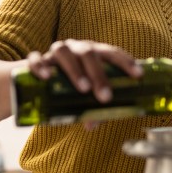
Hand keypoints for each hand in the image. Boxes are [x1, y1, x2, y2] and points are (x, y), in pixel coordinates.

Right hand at [27, 39, 142, 104]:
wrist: (33, 82)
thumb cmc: (67, 87)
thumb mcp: (82, 97)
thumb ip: (90, 109)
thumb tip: (93, 124)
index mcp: (93, 53)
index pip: (112, 53)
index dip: (126, 62)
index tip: (138, 76)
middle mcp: (75, 48)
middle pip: (89, 53)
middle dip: (100, 74)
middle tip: (106, 96)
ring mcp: (53, 52)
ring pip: (63, 51)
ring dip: (75, 70)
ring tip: (83, 89)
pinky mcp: (33, 60)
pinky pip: (35, 58)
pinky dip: (40, 66)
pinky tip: (46, 77)